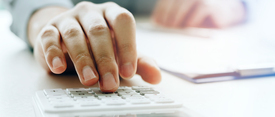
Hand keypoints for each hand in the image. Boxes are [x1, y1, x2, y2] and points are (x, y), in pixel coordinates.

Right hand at [28, 2, 160, 91]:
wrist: (67, 39)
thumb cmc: (101, 46)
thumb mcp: (122, 54)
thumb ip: (140, 63)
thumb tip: (157, 77)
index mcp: (112, 14)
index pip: (123, 21)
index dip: (128, 46)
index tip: (128, 72)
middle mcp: (91, 13)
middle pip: (99, 31)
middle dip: (106, 60)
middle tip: (110, 83)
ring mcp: (69, 19)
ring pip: (75, 34)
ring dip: (82, 59)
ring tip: (90, 79)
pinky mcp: (48, 30)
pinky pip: (49, 38)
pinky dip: (53, 53)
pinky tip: (59, 68)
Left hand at [152, 0, 245, 27]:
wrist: (224, 14)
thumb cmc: (201, 15)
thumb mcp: (185, 14)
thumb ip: (172, 14)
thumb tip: (156, 21)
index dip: (161, 9)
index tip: (156, 21)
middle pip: (176, 0)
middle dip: (168, 13)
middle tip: (164, 25)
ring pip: (186, 2)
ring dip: (177, 15)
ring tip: (173, 26)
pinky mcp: (213, 5)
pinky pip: (201, 8)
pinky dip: (193, 18)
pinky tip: (188, 26)